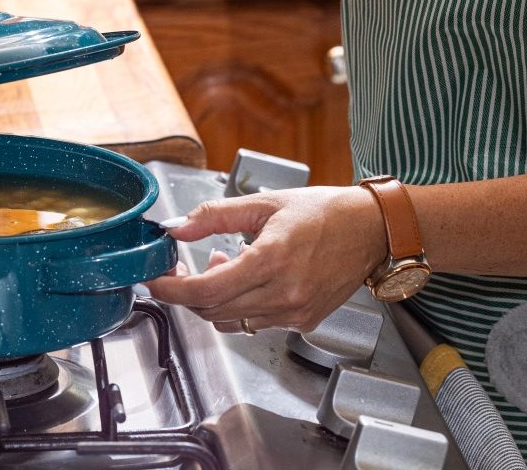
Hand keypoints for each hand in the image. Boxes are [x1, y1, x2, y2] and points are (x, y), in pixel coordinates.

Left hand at [144, 187, 387, 332]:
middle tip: (186, 265)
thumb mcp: (264, 203)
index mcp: (271, 260)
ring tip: (225, 262)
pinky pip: (254, 323)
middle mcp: (283, 294)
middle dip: (189, 291)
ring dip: (214, 298)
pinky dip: (239, 305)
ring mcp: (294, 313)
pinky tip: (247, 277)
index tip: (154, 281)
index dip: (171, 290)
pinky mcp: (303, 322)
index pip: (205, 291)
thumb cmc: (324, 212)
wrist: (371, 231)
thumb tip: (176, 227)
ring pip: (231, 321)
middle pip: (212, 310)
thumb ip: (214, 216)